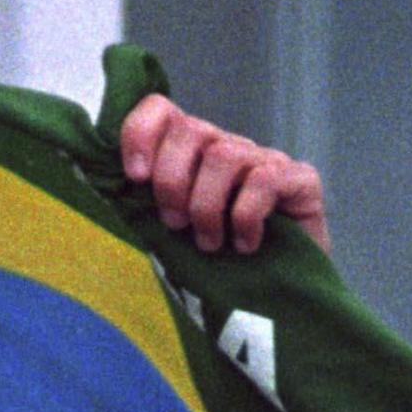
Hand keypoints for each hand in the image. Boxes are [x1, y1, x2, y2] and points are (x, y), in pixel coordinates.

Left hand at [119, 93, 328, 254]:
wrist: (281, 300)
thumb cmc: (219, 267)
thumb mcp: (173, 234)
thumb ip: (146, 205)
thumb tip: (110, 187)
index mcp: (192, 154)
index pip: (161, 111)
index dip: (140, 134)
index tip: (135, 178)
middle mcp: (228, 147)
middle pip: (190, 129)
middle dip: (171, 182)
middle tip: (175, 225)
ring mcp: (266, 159)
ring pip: (223, 156)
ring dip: (207, 208)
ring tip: (210, 245)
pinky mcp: (301, 180)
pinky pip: (264, 180)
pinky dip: (245, 218)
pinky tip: (245, 245)